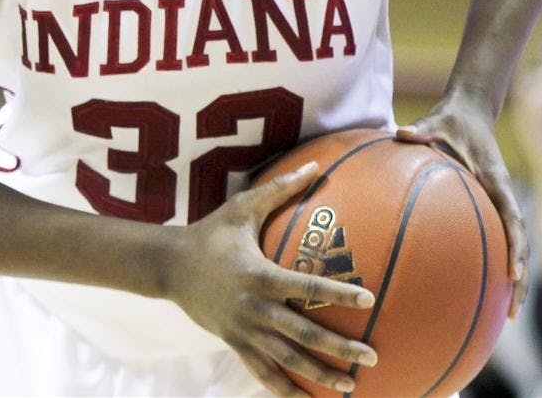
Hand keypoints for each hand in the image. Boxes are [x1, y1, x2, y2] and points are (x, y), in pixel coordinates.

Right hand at [167, 161, 377, 396]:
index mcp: (260, 275)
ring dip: (320, 376)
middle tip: (371, 357)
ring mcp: (244, 331)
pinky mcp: (235, 343)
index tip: (369, 300)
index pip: (306, 289)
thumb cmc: (212, 231)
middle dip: (339, 348)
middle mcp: (254, 308)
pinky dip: (285, 390)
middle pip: (302, 336)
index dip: (338, 295)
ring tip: (351, 386)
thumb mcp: (244, 207)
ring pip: (287, 361)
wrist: (170, 265)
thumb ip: (280, 188)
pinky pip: (263, 373)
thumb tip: (315, 165)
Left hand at [395, 96, 528, 319]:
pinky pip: (493, 236)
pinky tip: (476, 285)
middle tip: (512, 313)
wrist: (470, 111)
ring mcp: (498, 200)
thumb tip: (401, 132)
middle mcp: (501, 193)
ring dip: (512, 279)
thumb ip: (421, 129)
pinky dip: (492, 260)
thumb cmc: (452, 118)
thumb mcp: (437, 120)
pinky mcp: (489, 203)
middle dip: (519, 278)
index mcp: (495, 178)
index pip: (511, 217)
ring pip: (511, 245)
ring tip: (505, 315)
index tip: (513, 272)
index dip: (515, 246)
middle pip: (519, 243)